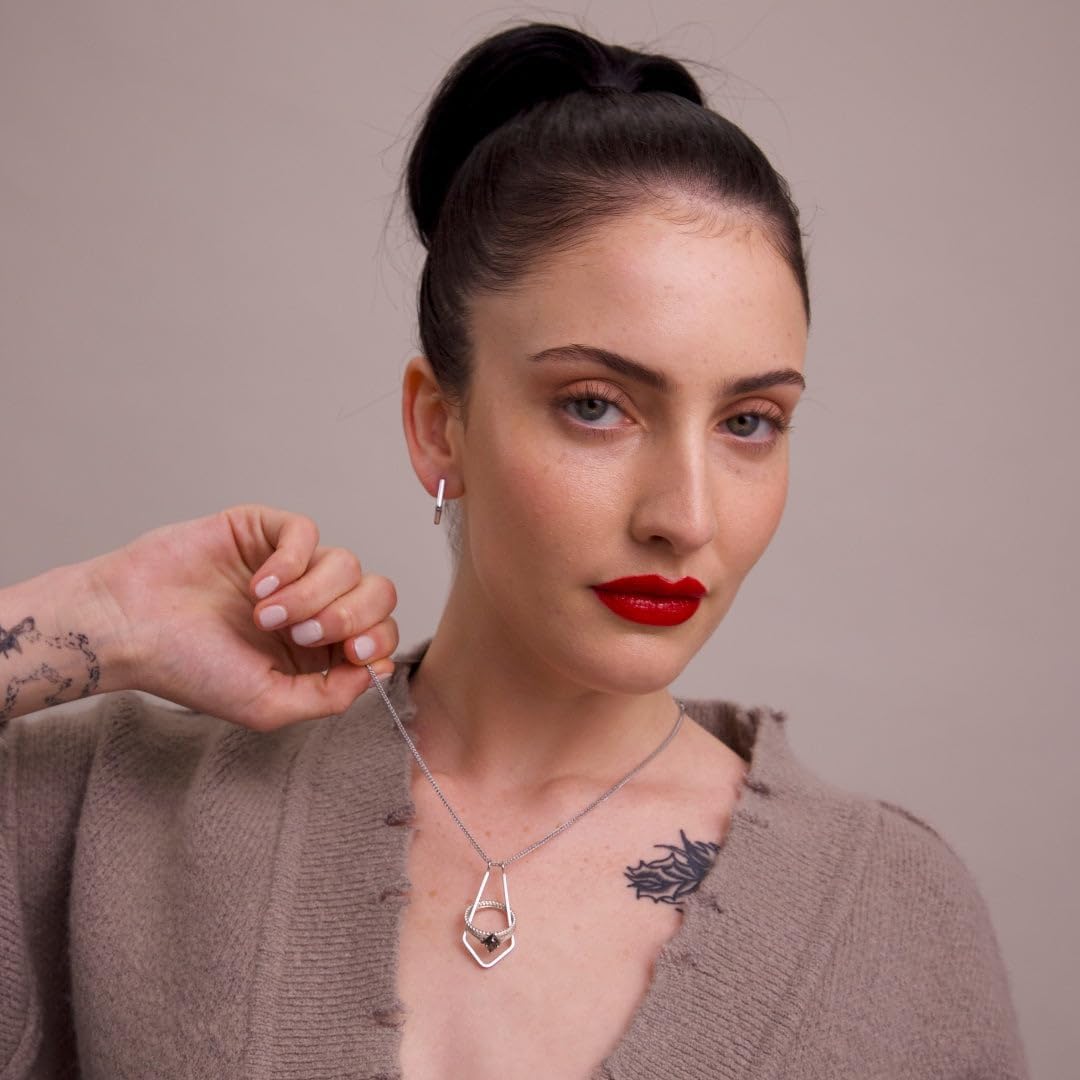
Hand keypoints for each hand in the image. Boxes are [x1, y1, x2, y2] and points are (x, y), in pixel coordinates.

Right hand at [91, 503, 398, 729]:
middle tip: (301, 634)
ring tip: (263, 616)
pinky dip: (290, 561)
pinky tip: (257, 587)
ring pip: (346, 563)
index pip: (380, 633)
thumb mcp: (268, 705)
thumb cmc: (190, 670)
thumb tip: (382, 671)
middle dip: (349, 615)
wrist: (130, 629)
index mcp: (318, 648)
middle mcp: (312, 604)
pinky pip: (307, 532)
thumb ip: (331, 696)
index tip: (352, 652)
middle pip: (377, 593)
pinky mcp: (263, 531)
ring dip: (310, 594)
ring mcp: (290, 566)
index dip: (377, 639)